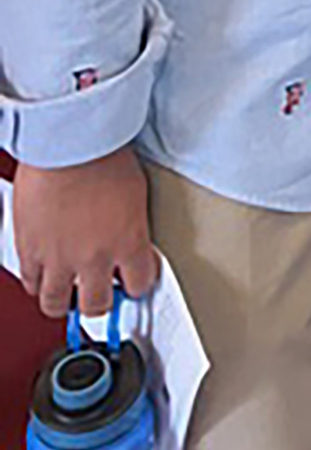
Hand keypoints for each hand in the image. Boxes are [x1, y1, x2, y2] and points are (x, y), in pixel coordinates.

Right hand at [13, 149, 159, 316]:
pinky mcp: (30, 250)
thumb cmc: (103, 155)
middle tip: (99, 293)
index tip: (133, 282)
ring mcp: (59, 258)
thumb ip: (131, 224)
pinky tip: (43, 274)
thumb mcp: (135, 192)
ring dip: (64, 301)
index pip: (141, 284)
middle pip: (98, 305)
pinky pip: (30, 282)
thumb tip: (128, 236)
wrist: (67, 143)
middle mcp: (95, 257)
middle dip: (100, 302)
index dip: (137, 285)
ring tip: (68, 292)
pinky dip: (37, 282)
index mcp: (129, 242)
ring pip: (57, 304)